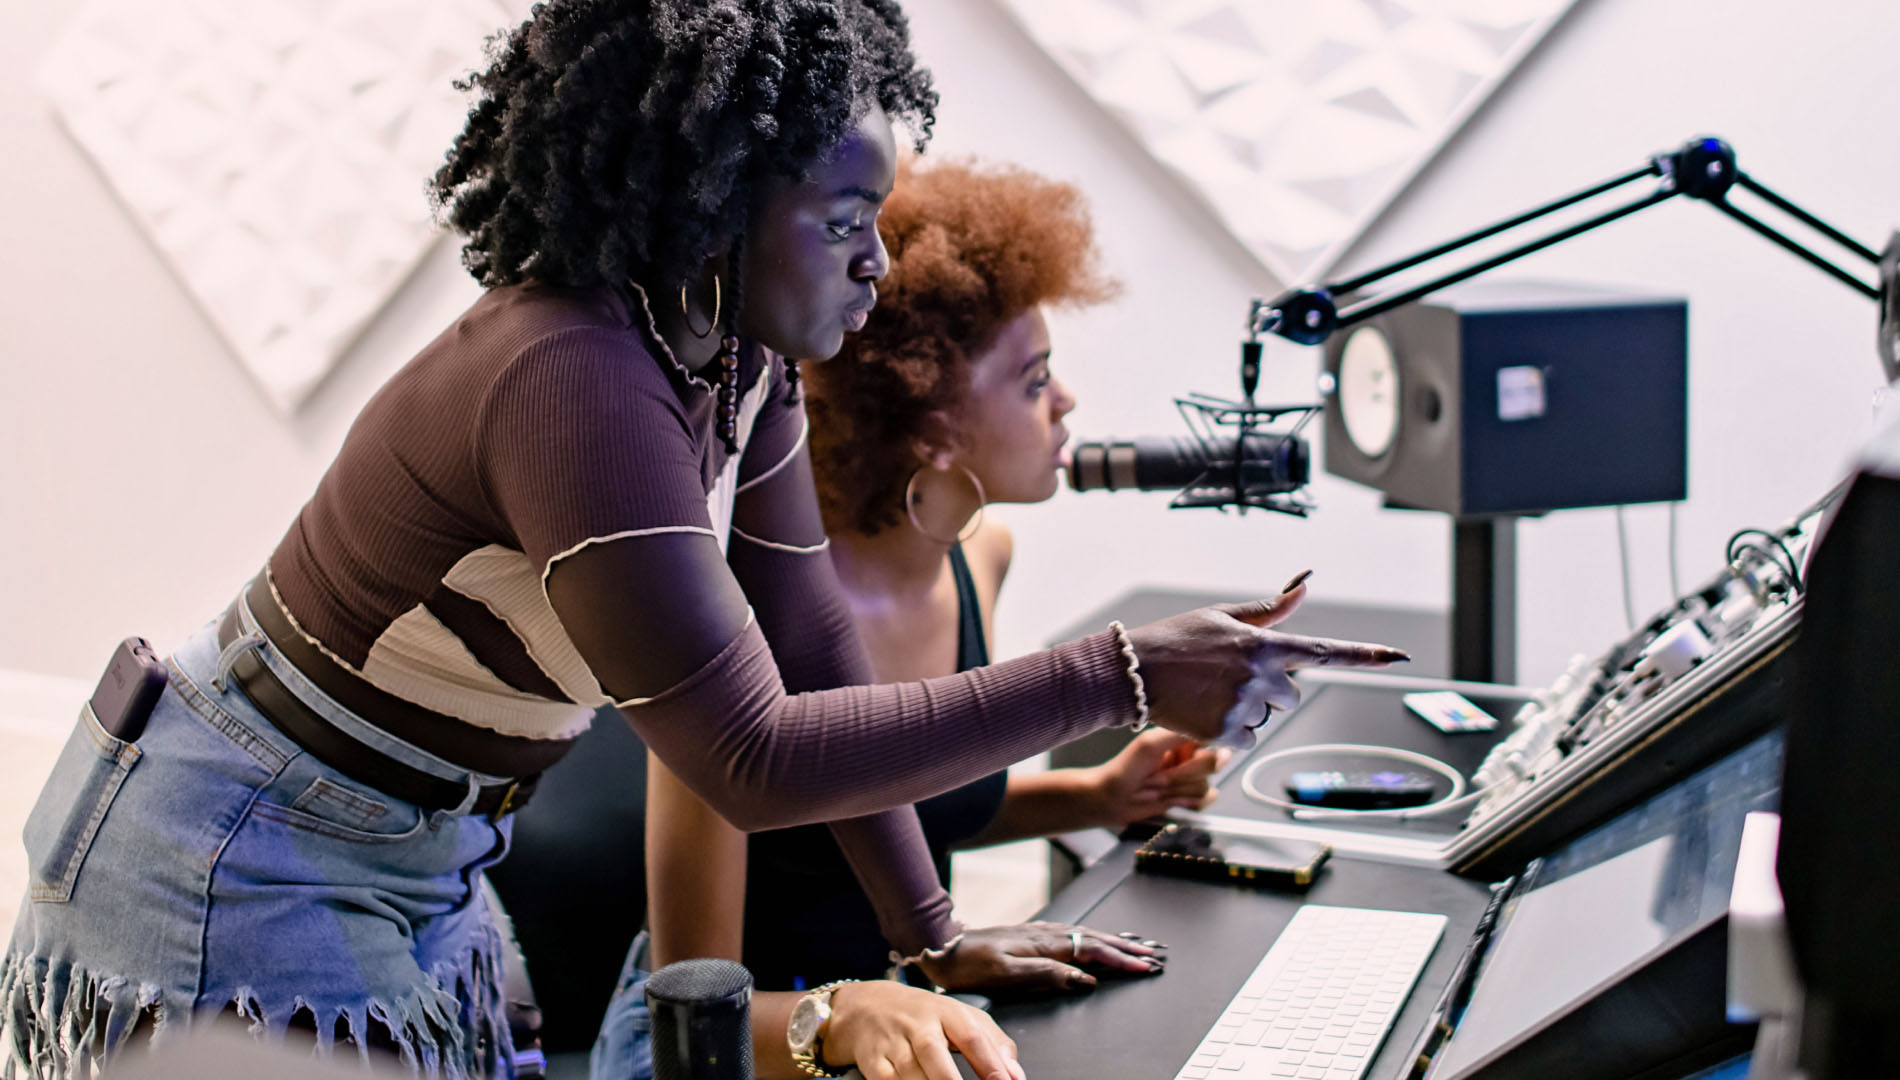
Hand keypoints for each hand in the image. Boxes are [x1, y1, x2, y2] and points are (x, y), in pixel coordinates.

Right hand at [823, 980, 1024, 1079]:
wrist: (868, 1006)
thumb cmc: (926, 1017)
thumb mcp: (963, 1018)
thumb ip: (994, 1044)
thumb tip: (1016, 1076)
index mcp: (947, 1012)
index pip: (972, 1035)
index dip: (990, 1062)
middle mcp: (918, 1024)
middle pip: (933, 1052)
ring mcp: (892, 1043)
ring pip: (909, 1072)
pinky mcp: (872, 1061)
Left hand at [914, 922, 1163, 992]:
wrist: (941, 946)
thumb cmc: (969, 963)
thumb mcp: (1007, 973)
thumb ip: (1047, 973)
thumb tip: (1085, 978)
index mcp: (1044, 943)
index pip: (1094, 950)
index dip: (1122, 959)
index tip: (1146, 966)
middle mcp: (1045, 934)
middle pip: (1096, 940)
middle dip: (1128, 948)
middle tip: (1154, 956)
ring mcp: (1039, 933)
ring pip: (1087, 935)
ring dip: (1114, 942)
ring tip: (1137, 946)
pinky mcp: (1032, 937)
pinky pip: (1074, 935)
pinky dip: (1094, 939)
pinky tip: (1096, 941)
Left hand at [1084, 729, 1229, 827]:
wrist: (1110, 799)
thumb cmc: (1126, 768)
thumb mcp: (1152, 743)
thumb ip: (1182, 733)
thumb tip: (1213, 731)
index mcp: (1181, 739)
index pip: (1212, 740)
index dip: (1208, 751)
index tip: (1195, 757)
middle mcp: (1188, 757)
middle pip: (1211, 766)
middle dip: (1184, 774)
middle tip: (1159, 775)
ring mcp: (1187, 779)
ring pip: (1204, 786)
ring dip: (1179, 790)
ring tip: (1156, 788)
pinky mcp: (1186, 798)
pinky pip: (1204, 801)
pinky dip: (1189, 803)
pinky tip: (1172, 801)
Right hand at [1124, 576, 1408, 747]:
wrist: (1132, 671)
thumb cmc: (1177, 639)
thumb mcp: (1222, 617)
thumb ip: (1269, 610)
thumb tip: (1305, 584)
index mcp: (1265, 643)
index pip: (1326, 651)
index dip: (1367, 655)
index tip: (1400, 657)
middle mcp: (1262, 674)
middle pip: (1290, 695)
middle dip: (1267, 691)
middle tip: (1227, 679)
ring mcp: (1245, 704)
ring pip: (1266, 718)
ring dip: (1244, 712)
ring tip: (1208, 693)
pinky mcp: (1228, 731)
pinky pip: (1247, 740)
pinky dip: (1228, 733)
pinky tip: (1203, 713)